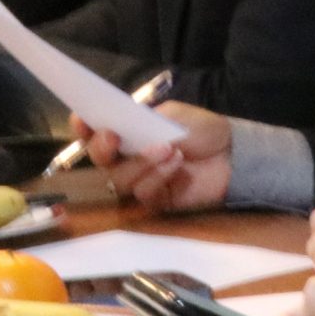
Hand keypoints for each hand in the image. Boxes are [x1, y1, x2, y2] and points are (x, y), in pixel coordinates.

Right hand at [77, 100, 230, 211]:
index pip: (96, 131)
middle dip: (102, 148)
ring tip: (167, 148)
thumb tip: (120, 122)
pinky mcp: (156, 200)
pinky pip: (144, 192)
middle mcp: (128, 157)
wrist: (234, 155)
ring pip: (120, 179)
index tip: (81, 119)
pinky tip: (176, 163)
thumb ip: (145, 119)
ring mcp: (141, 180)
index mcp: (129, 132)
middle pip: (99, 159)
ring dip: (140, 162)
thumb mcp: (174, 115)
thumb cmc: (203, 130)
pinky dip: (157, 176)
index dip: (83, 127)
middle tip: (114, 137)